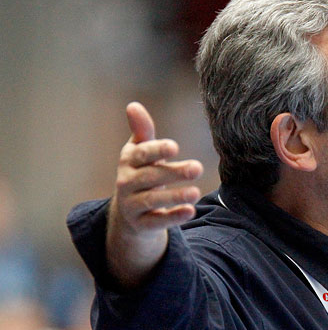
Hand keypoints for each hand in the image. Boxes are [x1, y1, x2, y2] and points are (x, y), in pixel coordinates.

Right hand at [106, 102, 203, 286]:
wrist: (129, 212)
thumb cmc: (141, 172)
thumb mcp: (140, 152)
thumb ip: (142, 131)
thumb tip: (133, 105)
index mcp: (128, 161)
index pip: (141, 154)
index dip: (157, 150)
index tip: (175, 147)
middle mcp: (126, 183)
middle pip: (151, 177)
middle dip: (174, 172)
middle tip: (198, 168)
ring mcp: (132, 205)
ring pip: (153, 200)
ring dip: (174, 196)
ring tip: (196, 193)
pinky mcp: (141, 224)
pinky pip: (157, 222)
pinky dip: (173, 217)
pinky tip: (190, 211)